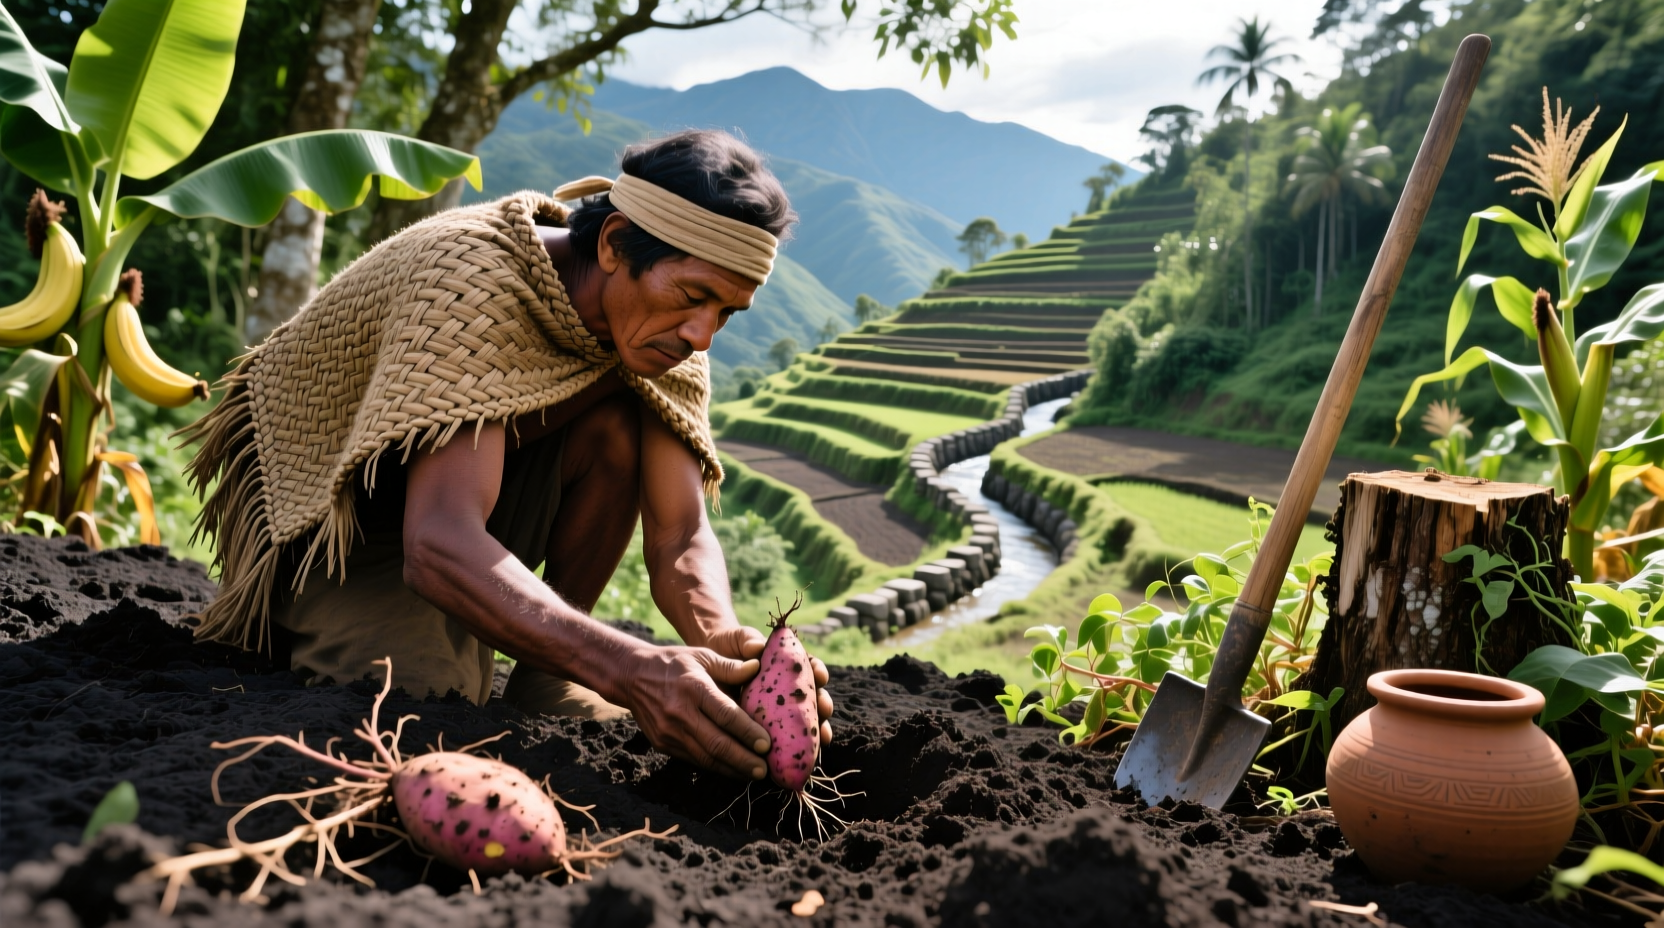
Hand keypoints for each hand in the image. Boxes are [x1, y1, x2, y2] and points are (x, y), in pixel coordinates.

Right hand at [621, 644, 771, 779]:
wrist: (632, 676)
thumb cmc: (674, 663)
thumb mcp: (702, 655)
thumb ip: (730, 666)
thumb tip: (757, 667)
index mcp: (693, 688)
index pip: (725, 715)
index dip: (747, 732)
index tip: (767, 745)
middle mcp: (680, 713)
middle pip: (716, 743)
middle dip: (743, 760)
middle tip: (765, 770)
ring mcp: (669, 732)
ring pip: (705, 758)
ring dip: (731, 769)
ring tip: (753, 774)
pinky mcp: (662, 744)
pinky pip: (693, 759)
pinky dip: (714, 767)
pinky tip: (732, 769)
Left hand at [704, 625, 833, 745]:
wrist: (709, 666)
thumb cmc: (728, 649)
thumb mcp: (737, 640)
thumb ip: (747, 640)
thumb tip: (755, 648)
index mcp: (787, 664)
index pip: (809, 666)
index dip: (817, 670)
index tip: (819, 675)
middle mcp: (789, 686)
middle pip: (813, 695)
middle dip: (823, 703)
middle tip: (825, 709)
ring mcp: (781, 708)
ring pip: (805, 718)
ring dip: (817, 728)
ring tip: (823, 737)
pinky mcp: (770, 726)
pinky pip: (787, 737)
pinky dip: (796, 746)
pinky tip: (803, 754)